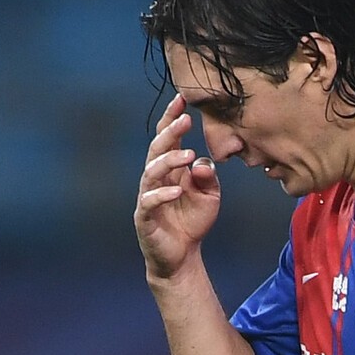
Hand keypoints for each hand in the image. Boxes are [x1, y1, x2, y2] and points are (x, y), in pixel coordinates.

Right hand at [134, 94, 220, 278]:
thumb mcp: (210, 195)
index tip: (182, 99)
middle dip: (170, 133)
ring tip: (187, 155)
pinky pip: (150, 202)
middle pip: (157, 149)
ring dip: (168, 161)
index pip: (168, 139)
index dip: (172, 119)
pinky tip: (178, 190)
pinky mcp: (145, 218)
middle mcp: (156, 179)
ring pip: (151, 172)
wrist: (182, 255)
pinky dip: (162, 195)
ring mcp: (148, 197)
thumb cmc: (193, 220)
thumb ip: (208, 176)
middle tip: (185, 119)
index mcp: (170, 169)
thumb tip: (200, 161)